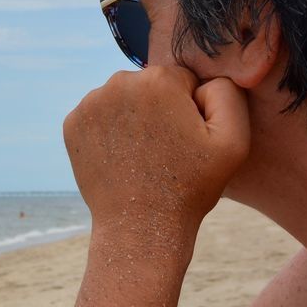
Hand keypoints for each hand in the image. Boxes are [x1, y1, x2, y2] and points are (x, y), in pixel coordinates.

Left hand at [62, 64, 249, 236]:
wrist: (141, 226)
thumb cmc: (190, 187)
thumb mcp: (233, 140)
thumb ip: (227, 93)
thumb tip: (202, 80)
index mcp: (158, 79)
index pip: (181, 80)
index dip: (190, 110)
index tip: (186, 139)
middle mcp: (119, 82)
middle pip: (150, 86)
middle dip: (160, 110)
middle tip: (166, 149)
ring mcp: (90, 103)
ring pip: (123, 100)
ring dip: (134, 119)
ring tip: (143, 156)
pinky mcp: (72, 123)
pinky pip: (100, 117)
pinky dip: (110, 132)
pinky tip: (122, 158)